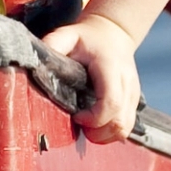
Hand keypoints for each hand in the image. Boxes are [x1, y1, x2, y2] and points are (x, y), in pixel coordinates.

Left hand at [41, 13, 142, 143]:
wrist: (112, 34)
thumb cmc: (86, 38)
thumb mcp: (67, 35)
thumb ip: (53, 46)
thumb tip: (36, 65)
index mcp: (111, 67)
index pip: (111, 102)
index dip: (93, 118)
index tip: (76, 116)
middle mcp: (127, 82)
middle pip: (120, 122)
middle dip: (96, 132)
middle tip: (78, 124)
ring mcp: (133, 94)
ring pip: (124, 128)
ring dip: (104, 135)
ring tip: (86, 126)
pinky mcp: (134, 102)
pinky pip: (126, 127)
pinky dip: (110, 132)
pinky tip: (95, 124)